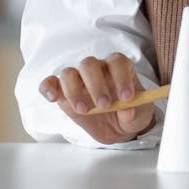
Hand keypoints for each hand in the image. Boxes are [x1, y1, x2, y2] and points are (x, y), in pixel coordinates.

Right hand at [39, 53, 155, 144]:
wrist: (118, 127)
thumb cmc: (130, 113)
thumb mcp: (140, 115)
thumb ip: (134, 112)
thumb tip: (127, 111)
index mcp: (119, 68)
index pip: (117, 62)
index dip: (121, 77)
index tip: (126, 98)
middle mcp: (97, 69)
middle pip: (89, 64)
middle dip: (95, 85)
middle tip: (104, 105)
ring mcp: (79, 80)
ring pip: (69, 73)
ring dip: (74, 91)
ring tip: (83, 110)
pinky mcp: (64, 94)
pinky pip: (51, 83)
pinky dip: (48, 87)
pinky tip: (52, 98)